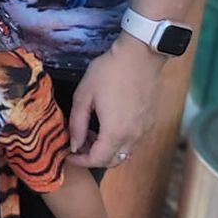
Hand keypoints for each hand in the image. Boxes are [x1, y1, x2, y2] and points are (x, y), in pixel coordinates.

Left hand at [67, 36, 163, 167]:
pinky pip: (133, 142)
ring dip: (106, 150)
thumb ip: (77, 124)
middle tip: (78, 143)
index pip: (97, 160)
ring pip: (124, 153)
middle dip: (93, 157)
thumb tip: (74, 145)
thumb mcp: (84, 96)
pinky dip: (119, 142)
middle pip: (112, 161)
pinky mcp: (150, 123)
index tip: (68, 155)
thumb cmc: (108, 72)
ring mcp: (144, 131)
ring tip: (90, 133)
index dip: (80, 161)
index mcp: (115, 132)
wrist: (139, 57)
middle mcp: (133, 137)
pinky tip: (107, 126)